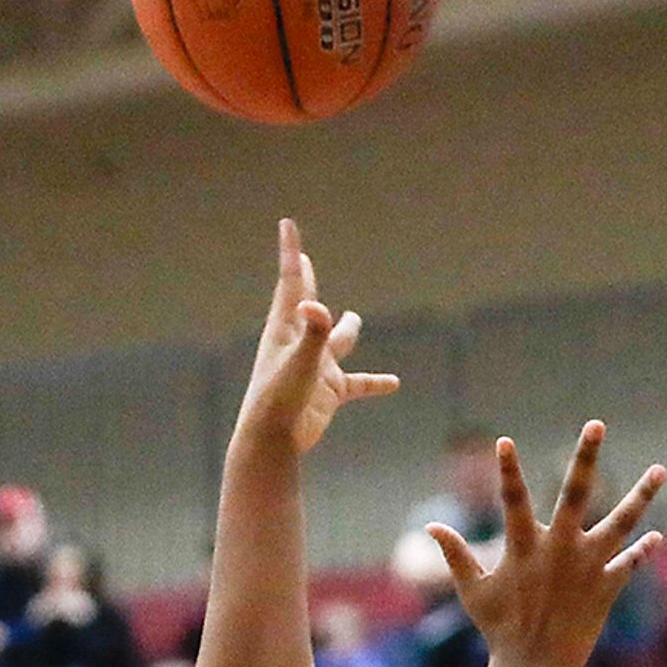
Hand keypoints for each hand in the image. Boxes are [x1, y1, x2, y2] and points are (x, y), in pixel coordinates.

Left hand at [236, 219, 398, 458]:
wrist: (272, 442)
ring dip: (346, 331)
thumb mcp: (298, 363)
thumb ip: (311, 334)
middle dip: (307, 281)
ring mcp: (315, 367)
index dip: (292, 252)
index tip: (287, 224)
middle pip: (307, 303)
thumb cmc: (278, 401)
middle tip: (304, 261)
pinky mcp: (328, 392)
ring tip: (354, 320)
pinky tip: (393, 384)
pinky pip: (357, 384)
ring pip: (336, 342)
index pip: (292, 282)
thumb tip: (315, 306)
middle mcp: (300, 343)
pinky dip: (374, 383)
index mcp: (285, 329)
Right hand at [421, 429, 661, 666]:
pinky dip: (643, 551)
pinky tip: (656, 536)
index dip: (506, 470)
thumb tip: (431, 527)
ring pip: (620, 522)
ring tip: (660, 469)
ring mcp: (587, 567)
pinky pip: (629, 563)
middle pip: (576, 493)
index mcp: (524, 548)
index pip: (512, 499)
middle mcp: (560, 550)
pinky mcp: (606, 587)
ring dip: (641, 495)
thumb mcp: (473, 592)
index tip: (504, 441)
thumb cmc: (499, 630)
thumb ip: (456, 556)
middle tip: (596, 424)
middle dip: (585, 457)